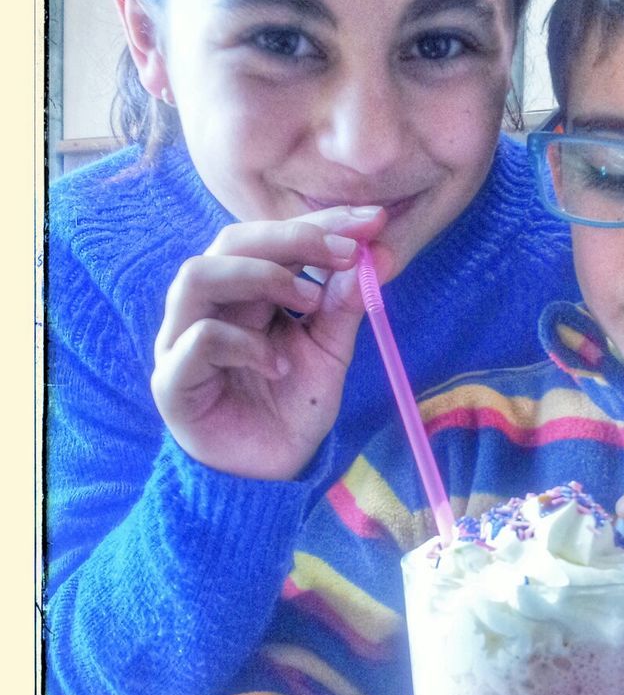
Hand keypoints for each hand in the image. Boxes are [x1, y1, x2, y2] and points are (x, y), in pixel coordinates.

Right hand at [152, 206, 391, 479]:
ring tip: (309, 303)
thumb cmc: (293, 407)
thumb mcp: (330, 352)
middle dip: (292, 239)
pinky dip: (244, 344)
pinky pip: (197, 340)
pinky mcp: (173, 381)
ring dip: (260, 277)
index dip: (320, 223)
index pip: (271, 238)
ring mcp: (182, 340)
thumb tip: (378, 254)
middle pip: (230, 242)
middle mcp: (208, 306)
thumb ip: (345, 306)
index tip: (372, 220)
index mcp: (244, 291)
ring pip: (199, 276)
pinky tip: (279, 367)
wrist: (271, 474)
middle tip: (344, 254)